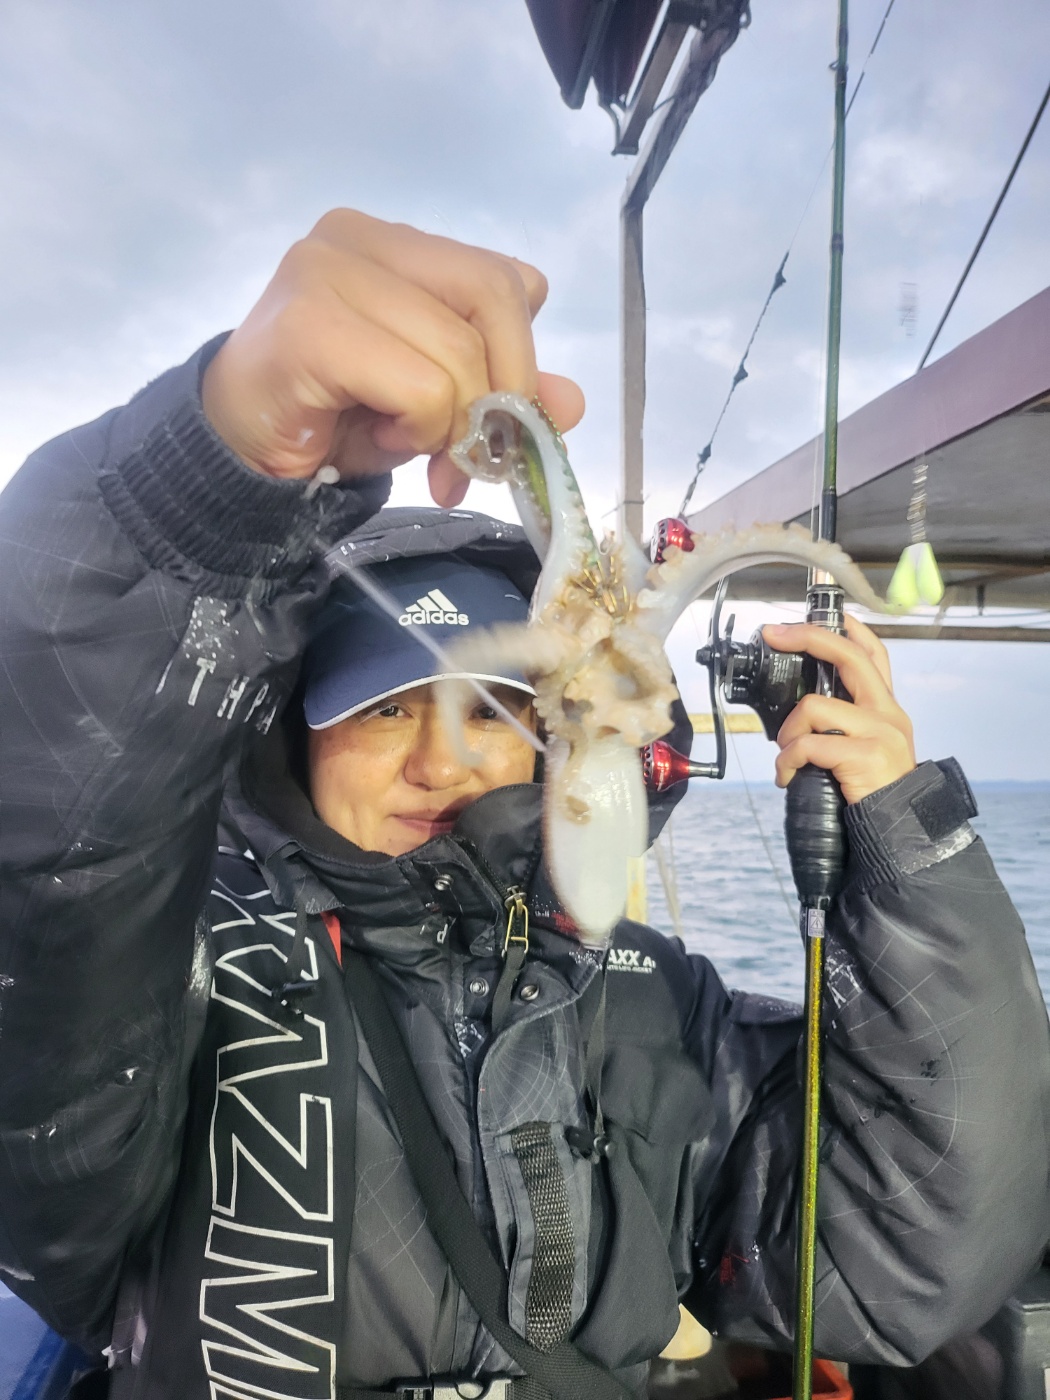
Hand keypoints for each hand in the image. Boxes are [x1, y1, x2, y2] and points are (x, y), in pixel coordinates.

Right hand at [201, 209, 584, 503]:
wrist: (241, 455)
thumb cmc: (336, 419)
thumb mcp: (436, 403)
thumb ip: (502, 390)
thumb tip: (572, 401)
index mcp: (397, 243)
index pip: (504, 280)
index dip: (521, 360)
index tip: (502, 427)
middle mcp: (360, 238)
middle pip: (493, 299)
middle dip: (501, 393)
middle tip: (475, 456)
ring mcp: (326, 272)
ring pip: (457, 353)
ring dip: (448, 425)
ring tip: (405, 445)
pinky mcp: (307, 325)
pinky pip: (418, 386)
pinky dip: (417, 430)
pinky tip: (381, 439)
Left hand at [762, 615, 915, 803]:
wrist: (899, 831)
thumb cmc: (871, 789)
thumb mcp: (866, 747)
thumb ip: (844, 723)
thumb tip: (801, 710)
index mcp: (885, 708)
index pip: (873, 654)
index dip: (849, 629)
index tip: (823, 614)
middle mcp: (887, 712)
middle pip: (849, 657)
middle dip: (807, 638)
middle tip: (775, 634)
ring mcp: (879, 731)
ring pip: (814, 706)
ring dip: (787, 732)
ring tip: (785, 755)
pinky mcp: (865, 754)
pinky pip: (809, 744)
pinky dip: (787, 760)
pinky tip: (786, 776)